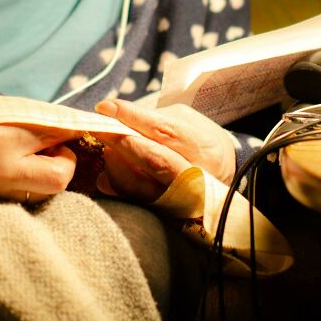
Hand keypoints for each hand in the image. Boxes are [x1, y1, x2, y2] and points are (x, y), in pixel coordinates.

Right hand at [0, 123, 80, 202]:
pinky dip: (24, 187)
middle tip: (48, 148)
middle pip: (63, 175)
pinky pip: (19, 200)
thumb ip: (20, 115)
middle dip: (65, 162)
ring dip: (45, 175)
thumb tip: (61, 124)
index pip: (60, 129)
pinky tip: (7, 173)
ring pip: (44, 192)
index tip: (96, 128)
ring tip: (23, 159)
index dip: (80, 128)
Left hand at [92, 99, 235, 203]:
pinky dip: (115, 185)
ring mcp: (180, 199)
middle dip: (120, 141)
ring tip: (106, 148)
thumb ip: (151, 119)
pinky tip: (106, 173)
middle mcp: (195, 176)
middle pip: (153, 160)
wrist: (223, 174)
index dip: (133, 118)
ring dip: (115, 164)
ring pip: (140, 185)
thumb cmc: (197, 139)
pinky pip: (133, 201)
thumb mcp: (184, 120)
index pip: (165, 131)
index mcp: (203, 146)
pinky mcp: (164, 214)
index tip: (105, 107)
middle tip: (97, 127)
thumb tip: (112, 115)